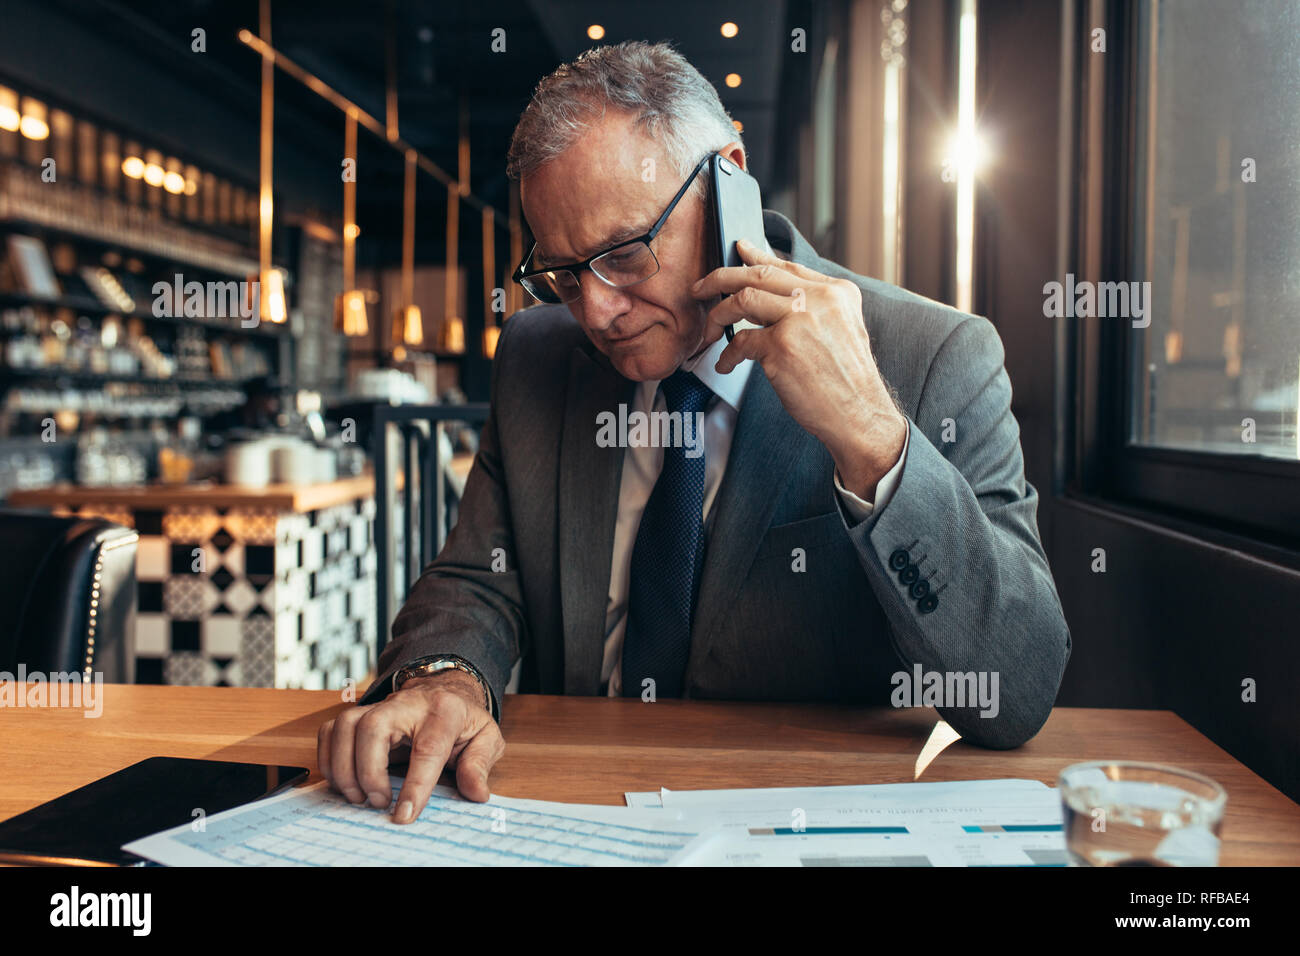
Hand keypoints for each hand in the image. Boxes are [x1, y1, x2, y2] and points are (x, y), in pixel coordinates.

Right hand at [317, 670, 504, 822]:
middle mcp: (406, 704)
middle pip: (373, 727)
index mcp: (444, 711)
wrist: (446, 690)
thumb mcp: (486, 738)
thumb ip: (479, 764)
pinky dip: (328, 757)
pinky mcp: (360, 712)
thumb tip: (476, 793)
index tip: (405, 815)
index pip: (427, 748)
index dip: (415, 785)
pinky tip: (342, 781)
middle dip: (368, 771)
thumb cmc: (463, 719)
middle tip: (378, 802)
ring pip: (346, 725)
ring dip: (343, 766)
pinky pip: (331, 729)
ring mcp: (379, 705)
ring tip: (358, 797)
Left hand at [691, 239, 906, 497]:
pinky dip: (728, 355)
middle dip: (721, 277)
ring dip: (718, 314)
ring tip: (709, 329)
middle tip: (701, 286)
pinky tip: (726, 364)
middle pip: (759, 274)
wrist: (860, 415)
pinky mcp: (782, 346)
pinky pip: (740, 342)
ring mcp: (800, 319)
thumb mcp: (841, 329)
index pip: (787, 266)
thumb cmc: (846, 381)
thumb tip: (772, 294)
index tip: (739, 250)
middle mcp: (820, 298)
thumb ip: (814, 307)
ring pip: (742, 299)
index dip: (757, 257)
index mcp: (837, 291)